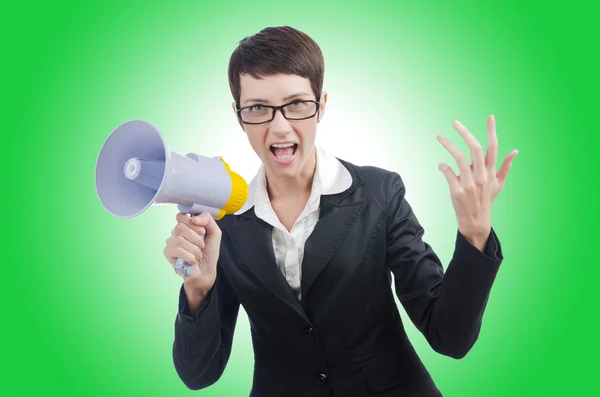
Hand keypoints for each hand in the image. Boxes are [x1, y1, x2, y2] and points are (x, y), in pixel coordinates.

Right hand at [163, 212, 221, 295]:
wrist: (206, 270)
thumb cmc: (209, 252)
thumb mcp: (214, 233)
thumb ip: (208, 220)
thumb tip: (194, 218)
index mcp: (187, 225)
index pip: (181, 215)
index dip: (192, 223)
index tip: (202, 231)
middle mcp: (177, 232)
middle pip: (180, 227)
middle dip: (195, 238)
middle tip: (202, 245)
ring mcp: (171, 242)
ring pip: (179, 239)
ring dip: (193, 249)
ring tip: (198, 255)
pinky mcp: (168, 252)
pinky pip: (176, 250)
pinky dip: (188, 256)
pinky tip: (192, 260)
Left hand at [436, 115, 517, 249]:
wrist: (476, 222)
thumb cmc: (486, 200)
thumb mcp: (498, 185)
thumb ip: (505, 167)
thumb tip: (515, 151)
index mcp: (491, 172)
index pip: (493, 148)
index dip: (492, 131)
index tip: (490, 116)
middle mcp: (481, 176)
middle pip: (475, 149)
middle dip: (465, 133)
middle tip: (455, 122)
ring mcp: (469, 184)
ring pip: (458, 158)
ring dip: (448, 145)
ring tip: (439, 136)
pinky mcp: (457, 191)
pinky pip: (448, 172)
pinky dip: (443, 166)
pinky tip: (441, 165)